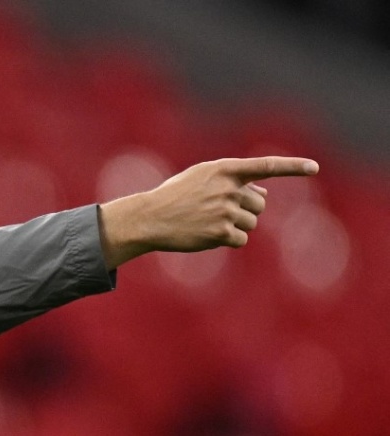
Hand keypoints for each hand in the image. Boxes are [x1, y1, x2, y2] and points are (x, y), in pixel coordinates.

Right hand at [98, 156, 319, 268]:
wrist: (149, 217)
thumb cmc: (175, 197)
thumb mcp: (201, 180)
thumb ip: (233, 183)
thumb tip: (265, 195)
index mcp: (223, 169)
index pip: (265, 166)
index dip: (292, 167)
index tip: (314, 168)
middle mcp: (227, 188)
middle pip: (259, 204)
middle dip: (245, 211)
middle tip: (218, 213)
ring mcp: (225, 210)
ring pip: (251, 223)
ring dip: (235, 227)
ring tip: (208, 224)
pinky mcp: (220, 232)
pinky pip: (241, 240)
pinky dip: (228, 240)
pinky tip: (207, 236)